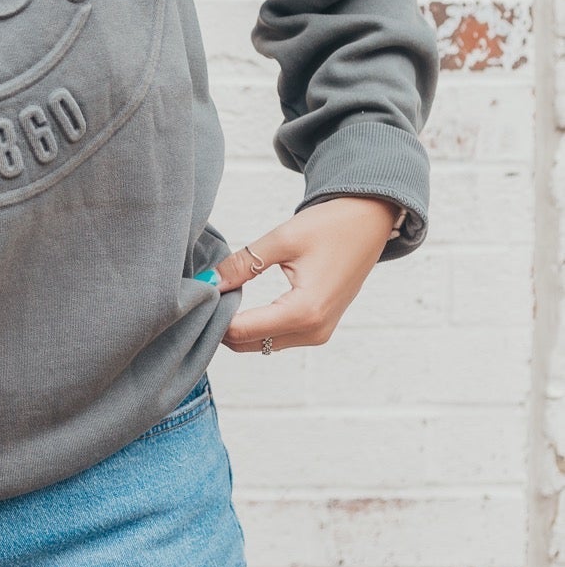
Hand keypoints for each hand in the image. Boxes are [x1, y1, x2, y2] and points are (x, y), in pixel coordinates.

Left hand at [203, 196, 401, 352]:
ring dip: (237, 327)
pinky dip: (255, 326)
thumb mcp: (282, 240)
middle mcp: (313, 331)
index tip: (195, 295)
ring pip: (260, 344)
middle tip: (202, 296)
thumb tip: (208, 281)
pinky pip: (277, 337)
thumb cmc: (332, 226)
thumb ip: (242, 264)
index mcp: (304, 312)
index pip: (241, 331)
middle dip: (221, 324)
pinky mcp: (319, 328)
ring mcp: (318, 334)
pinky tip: (241, 302)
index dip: (213, 316)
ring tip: (220, 295)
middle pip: (247, 343)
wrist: (369, 222)